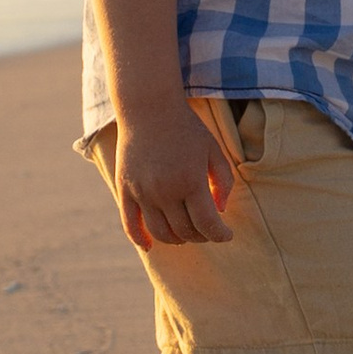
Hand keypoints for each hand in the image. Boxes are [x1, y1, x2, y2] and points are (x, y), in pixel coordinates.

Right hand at [112, 105, 235, 249]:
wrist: (149, 108)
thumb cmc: (187, 128)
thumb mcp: (214, 150)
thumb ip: (223, 182)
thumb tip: (219, 211)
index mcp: (191, 181)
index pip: (207, 224)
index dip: (220, 235)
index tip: (227, 235)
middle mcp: (165, 190)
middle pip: (185, 231)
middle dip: (201, 236)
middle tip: (208, 230)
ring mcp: (142, 192)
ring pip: (161, 233)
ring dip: (177, 239)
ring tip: (186, 234)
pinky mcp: (125, 189)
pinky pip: (130, 224)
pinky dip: (140, 239)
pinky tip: (149, 246)